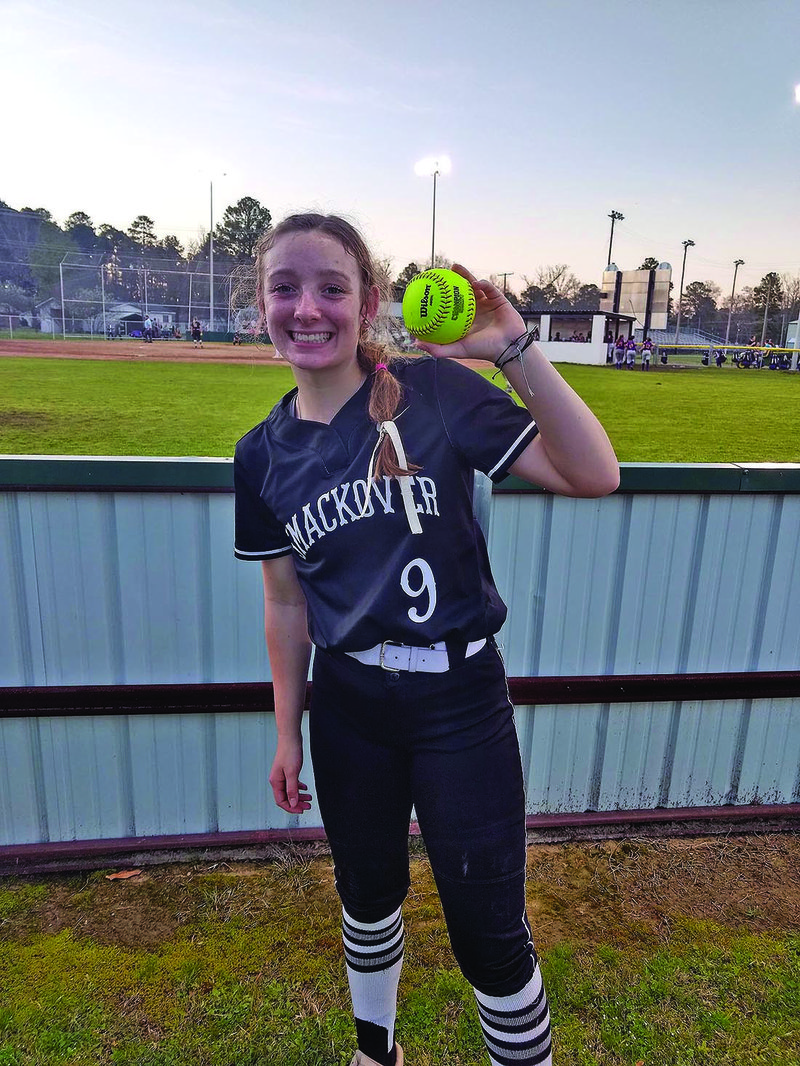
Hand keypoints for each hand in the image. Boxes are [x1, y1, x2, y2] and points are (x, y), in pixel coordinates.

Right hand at [269, 737, 312, 813]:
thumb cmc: (290, 752)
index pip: (281, 801)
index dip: (291, 808)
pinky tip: (305, 788)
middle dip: (297, 803)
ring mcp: (282, 775)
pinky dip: (298, 787)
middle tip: (308, 806)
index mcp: (276, 782)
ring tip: (309, 798)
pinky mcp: (287, 770)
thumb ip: (292, 789)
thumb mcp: (292, 773)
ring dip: (299, 796)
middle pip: (286, 797)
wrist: (291, 737)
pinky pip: (292, 783)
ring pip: (290, 791)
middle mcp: (277, 780)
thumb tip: (293, 803)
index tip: (302, 810)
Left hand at [411, 264, 526, 362]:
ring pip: (474, 286)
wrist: (508, 347)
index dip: (439, 298)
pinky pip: (489, 288)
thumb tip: (415, 343)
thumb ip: (437, 348)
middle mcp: (474, 310)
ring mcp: (487, 303)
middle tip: (438, 274)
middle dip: (449, 282)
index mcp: (464, 320)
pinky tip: (475, 282)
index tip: (427, 292)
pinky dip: (482, 284)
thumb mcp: (458, 350)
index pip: (448, 306)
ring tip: (454, 267)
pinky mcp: (498, 299)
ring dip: (464, 275)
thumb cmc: (484, 350)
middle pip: (459, 292)